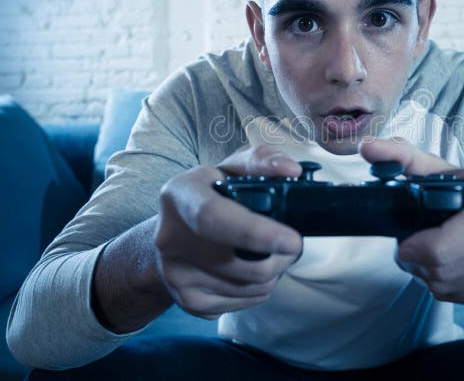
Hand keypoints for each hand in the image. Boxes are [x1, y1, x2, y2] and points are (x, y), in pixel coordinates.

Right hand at [154, 145, 303, 318]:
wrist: (171, 234)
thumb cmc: (210, 196)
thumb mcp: (229, 168)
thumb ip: (262, 160)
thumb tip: (291, 170)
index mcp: (180, 196)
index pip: (213, 218)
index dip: (255, 233)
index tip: (292, 240)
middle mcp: (170, 238)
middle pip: (241, 264)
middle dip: (281, 258)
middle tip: (293, 244)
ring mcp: (175, 275)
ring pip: (249, 287)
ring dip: (273, 273)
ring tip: (270, 253)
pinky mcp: (186, 301)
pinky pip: (242, 303)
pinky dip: (258, 289)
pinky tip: (251, 269)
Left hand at [359, 137, 463, 312]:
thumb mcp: (445, 171)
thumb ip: (403, 157)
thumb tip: (368, 148)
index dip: (424, 246)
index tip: (405, 242)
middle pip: (449, 266)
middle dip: (418, 261)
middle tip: (409, 248)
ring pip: (451, 286)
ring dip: (429, 274)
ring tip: (428, 254)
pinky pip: (461, 299)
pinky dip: (446, 287)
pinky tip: (448, 267)